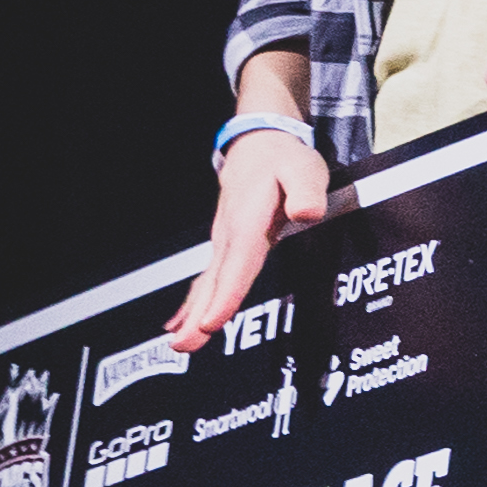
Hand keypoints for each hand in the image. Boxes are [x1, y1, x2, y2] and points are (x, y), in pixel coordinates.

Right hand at [166, 129, 326, 348]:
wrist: (258, 141)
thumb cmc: (284, 158)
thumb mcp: (303, 168)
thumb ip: (306, 191)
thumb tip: (306, 212)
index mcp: (248, 221)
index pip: (238, 264)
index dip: (226, 295)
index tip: (212, 322)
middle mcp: (229, 234)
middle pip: (215, 281)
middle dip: (200, 315)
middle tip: (185, 346)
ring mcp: (223, 240)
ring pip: (207, 282)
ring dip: (193, 314)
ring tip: (180, 344)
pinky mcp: (225, 244)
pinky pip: (208, 277)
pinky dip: (194, 301)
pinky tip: (180, 324)